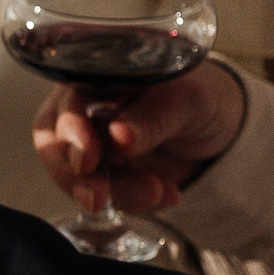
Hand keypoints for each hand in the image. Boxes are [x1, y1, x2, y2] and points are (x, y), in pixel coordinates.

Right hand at [33, 64, 246, 215]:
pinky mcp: (104, 172)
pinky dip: (131, 200)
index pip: (63, 104)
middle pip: (55, 143)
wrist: (218, 125)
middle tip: (97, 196)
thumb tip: (119, 137)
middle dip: (75, 175)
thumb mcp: (187, 99)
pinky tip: (165, 195)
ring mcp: (91, 142)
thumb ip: (152, 117)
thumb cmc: (202, 94)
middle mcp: (82, 107)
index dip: (69, 133)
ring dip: (111, 191)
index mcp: (95, 75)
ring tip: (155, 194)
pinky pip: (102, 192)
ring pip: (75, 174)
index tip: (87, 161)